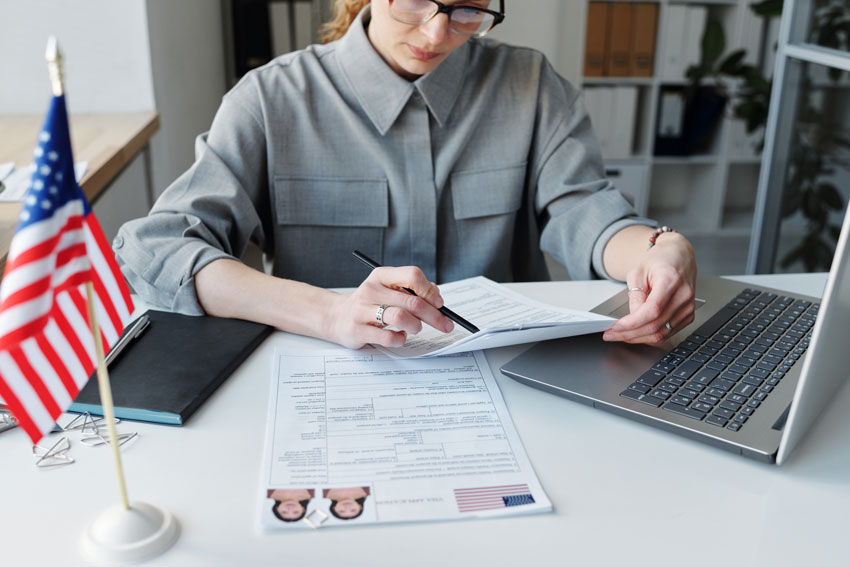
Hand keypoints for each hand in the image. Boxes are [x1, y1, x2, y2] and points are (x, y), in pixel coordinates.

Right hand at [326, 266, 453, 348]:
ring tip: (415, 328)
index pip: (412, 275)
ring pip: (401, 317)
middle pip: (413, 301)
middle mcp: (371, 290)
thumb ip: (411, 290)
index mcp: (381, 275)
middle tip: (444, 324)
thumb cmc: (369, 303)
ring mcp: (363, 311)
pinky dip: (401, 339)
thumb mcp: (387, 289)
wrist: (336, 316)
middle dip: (434, 316)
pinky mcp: (358, 331)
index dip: (430, 291)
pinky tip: (399, 336)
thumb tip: (436, 297)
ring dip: (416, 326)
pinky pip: (389, 337)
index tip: (439, 303)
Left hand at [602, 232, 696, 343]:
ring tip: (620, 335)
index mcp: (671, 280)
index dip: (633, 323)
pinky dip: (650, 336)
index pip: (653, 310)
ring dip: (638, 338)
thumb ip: (635, 295)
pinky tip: (636, 333)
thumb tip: (631, 318)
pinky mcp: (688, 315)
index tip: (616, 327)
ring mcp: (688, 307)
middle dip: (630, 334)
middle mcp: (683, 296)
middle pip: (656, 326)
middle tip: (611, 334)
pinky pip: (668, 333)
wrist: (679, 256)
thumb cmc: (660, 260)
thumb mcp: (638, 271)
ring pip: (662, 334)